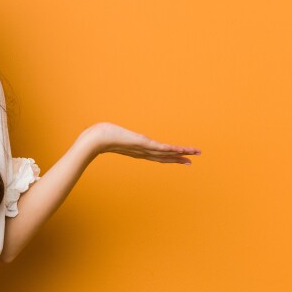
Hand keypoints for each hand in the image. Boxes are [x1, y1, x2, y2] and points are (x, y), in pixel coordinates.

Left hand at [80, 122, 200, 164]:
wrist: (96, 140)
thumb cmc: (99, 136)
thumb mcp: (110, 135)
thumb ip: (111, 134)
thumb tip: (107, 129)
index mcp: (136, 150)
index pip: (155, 155)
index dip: (167, 157)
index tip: (177, 158)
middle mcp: (141, 152)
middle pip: (163, 157)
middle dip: (178, 159)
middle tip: (191, 161)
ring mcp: (143, 149)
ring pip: (166, 153)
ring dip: (181, 154)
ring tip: (195, 154)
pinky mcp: (143, 144)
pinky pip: (161, 148)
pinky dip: (173, 150)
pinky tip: (182, 151)